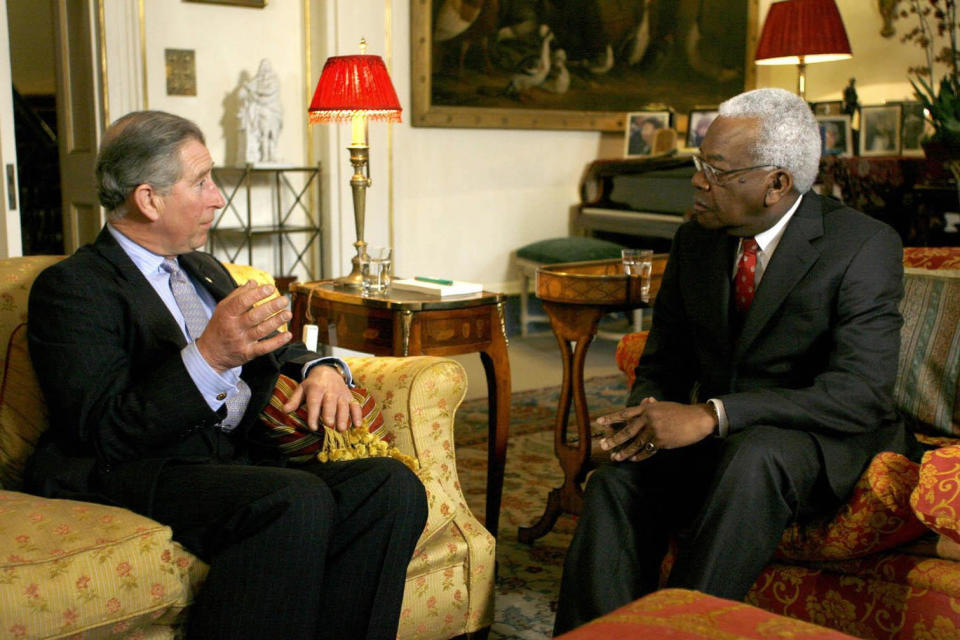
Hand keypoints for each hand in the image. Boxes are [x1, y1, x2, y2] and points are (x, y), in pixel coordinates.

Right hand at [196, 280, 292, 372]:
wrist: (210, 354)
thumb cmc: (219, 327)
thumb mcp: (222, 308)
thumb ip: (238, 295)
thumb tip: (254, 282)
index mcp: (227, 314)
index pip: (242, 302)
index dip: (257, 294)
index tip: (270, 288)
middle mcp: (234, 327)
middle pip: (254, 316)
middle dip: (271, 307)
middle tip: (284, 300)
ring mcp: (241, 341)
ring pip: (261, 330)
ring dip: (276, 322)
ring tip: (288, 314)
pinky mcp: (248, 353)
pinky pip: (264, 348)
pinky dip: (277, 342)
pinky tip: (288, 335)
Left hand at [281, 365, 361, 432]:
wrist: (328, 370)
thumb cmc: (313, 384)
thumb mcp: (301, 388)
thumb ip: (294, 400)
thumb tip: (284, 411)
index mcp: (316, 388)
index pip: (314, 402)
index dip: (313, 415)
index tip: (312, 427)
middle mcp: (330, 391)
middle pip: (330, 403)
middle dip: (330, 414)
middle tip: (329, 425)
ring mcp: (341, 394)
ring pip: (344, 405)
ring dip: (343, 417)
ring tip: (341, 429)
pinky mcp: (350, 397)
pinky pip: (355, 406)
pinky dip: (358, 415)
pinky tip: (357, 425)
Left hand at [596, 399, 715, 461]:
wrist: (698, 419)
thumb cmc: (681, 412)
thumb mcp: (664, 405)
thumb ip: (653, 405)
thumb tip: (646, 400)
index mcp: (647, 408)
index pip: (625, 413)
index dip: (611, 417)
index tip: (599, 421)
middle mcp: (648, 418)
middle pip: (627, 430)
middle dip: (613, 439)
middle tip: (603, 445)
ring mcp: (654, 430)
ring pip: (635, 443)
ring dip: (624, 452)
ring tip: (616, 457)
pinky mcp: (662, 441)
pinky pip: (647, 450)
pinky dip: (639, 456)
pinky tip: (633, 459)